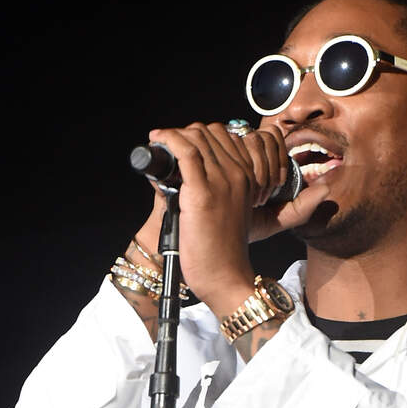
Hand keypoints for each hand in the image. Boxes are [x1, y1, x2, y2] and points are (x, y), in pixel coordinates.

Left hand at [136, 122, 326, 315]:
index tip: (182, 141)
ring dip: (174, 135)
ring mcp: (223, 181)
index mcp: (248, 178)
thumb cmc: (222, 249)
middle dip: (186, 133)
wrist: (224, 276)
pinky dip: (169, 140)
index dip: (200, 135)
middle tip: (169, 143)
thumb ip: (216, 187)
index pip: (226, 136)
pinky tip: (158, 140)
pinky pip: (186, 152)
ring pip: (197, 138)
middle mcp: (239, 174)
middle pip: (211, 132)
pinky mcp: (203, 192)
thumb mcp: (228, 210)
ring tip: (160, 142)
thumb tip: (184, 167)